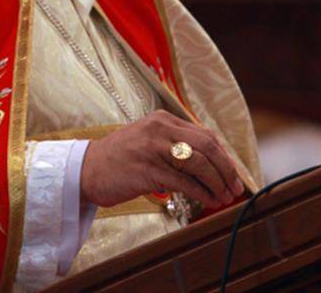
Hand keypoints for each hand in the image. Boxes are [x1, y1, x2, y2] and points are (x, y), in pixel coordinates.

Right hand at [79, 110, 246, 211]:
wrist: (84, 169)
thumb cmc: (119, 160)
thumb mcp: (148, 141)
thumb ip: (174, 144)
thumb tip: (209, 163)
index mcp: (163, 119)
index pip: (204, 135)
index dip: (223, 156)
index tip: (233, 174)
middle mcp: (160, 129)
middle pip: (207, 146)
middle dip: (226, 169)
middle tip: (235, 187)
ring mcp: (153, 148)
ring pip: (198, 163)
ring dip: (217, 183)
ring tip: (224, 198)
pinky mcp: (148, 169)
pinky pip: (184, 182)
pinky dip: (201, 193)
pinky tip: (208, 201)